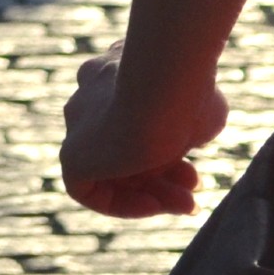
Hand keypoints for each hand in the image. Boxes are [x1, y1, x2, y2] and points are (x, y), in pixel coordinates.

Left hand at [61, 40, 220, 217]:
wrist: (165, 86)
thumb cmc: (190, 92)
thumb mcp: (201, 106)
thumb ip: (190, 118)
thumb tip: (192, 132)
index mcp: (116, 69)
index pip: (138, 114)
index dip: (171, 143)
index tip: (195, 159)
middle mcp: (92, 92)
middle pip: (128, 144)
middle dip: (165, 172)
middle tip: (196, 188)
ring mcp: (79, 123)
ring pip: (116, 168)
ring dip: (153, 190)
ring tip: (188, 205)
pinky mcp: (72, 155)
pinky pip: (92, 189)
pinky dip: (123, 202)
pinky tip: (154, 205)